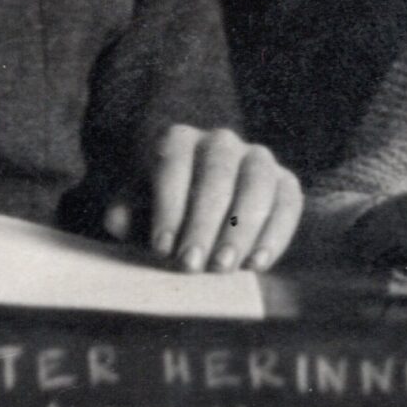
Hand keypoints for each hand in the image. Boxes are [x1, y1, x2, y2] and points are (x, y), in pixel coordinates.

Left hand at [104, 123, 301, 272]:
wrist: (199, 214)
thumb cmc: (163, 212)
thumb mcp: (138, 210)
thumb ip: (127, 214)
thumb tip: (118, 221)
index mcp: (179, 140)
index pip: (173, 162)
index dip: (168, 205)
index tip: (161, 248)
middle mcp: (221, 142)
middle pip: (217, 173)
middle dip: (204, 222)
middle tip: (191, 264)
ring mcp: (257, 159)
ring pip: (258, 182)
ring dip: (241, 228)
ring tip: (224, 267)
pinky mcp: (285, 182)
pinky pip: (288, 202)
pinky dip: (276, 234)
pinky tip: (258, 264)